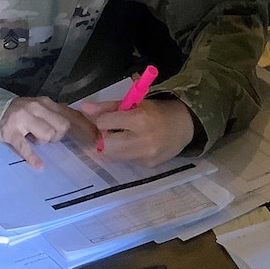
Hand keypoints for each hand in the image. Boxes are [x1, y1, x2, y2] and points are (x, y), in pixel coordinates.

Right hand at [0, 96, 96, 168]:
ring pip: (47, 135)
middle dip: (58, 136)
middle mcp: (36, 108)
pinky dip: (33, 157)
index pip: (72, 114)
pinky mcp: (11, 133)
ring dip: (43, 142)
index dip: (86, 127)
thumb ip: (58, 115)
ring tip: (33, 138)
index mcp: (47, 103)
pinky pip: (25, 147)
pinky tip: (39, 165)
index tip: (97, 139)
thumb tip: (84, 126)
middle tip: (46, 137)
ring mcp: (23, 119)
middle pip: (62, 126)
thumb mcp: (41, 109)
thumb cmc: (22, 114)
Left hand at [73, 97, 194, 165]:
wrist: (185, 125)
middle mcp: (143, 139)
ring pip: (114, 156)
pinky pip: (127, 160)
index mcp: (140, 118)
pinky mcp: (148, 165)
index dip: (103, 120)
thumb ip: (108, 106)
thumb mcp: (135, 102)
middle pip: (107, 146)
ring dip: (114, 146)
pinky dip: (127, 152)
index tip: (110, 118)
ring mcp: (146, 155)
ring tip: (125, 137)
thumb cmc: (157, 110)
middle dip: (106, 137)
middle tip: (114, 130)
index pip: (105, 123)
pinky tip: (138, 145)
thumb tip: (84, 107)